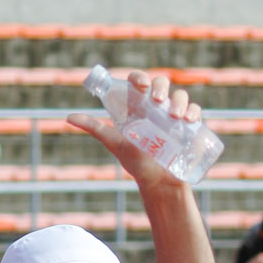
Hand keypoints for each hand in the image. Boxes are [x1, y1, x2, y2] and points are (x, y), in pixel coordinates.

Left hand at [67, 71, 201, 189]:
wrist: (158, 183)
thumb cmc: (136, 163)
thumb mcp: (115, 143)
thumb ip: (94, 128)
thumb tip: (68, 117)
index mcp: (139, 106)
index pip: (139, 82)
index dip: (140, 78)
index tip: (140, 86)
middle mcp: (157, 107)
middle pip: (161, 84)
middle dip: (160, 87)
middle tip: (157, 100)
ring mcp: (174, 115)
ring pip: (180, 95)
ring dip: (179, 100)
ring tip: (174, 116)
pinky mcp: (189, 126)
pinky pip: (194, 112)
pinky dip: (193, 112)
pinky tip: (189, 119)